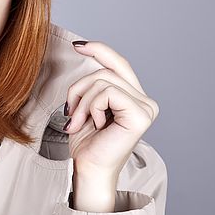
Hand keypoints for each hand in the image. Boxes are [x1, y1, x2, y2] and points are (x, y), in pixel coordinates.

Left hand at [63, 40, 159, 195]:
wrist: (87, 170)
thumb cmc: (86, 143)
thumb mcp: (86, 105)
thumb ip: (93, 83)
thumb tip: (84, 48)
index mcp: (134, 98)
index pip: (118, 63)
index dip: (99, 49)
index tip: (77, 45)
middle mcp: (145, 101)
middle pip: (106, 70)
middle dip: (79, 88)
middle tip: (69, 112)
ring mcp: (145, 108)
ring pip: (103, 80)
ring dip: (81, 101)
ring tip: (77, 122)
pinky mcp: (140, 115)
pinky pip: (107, 93)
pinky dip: (91, 107)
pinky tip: (93, 125)